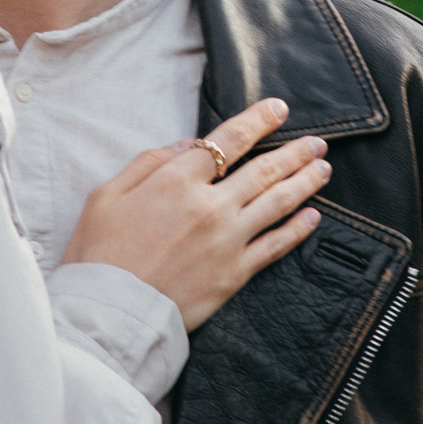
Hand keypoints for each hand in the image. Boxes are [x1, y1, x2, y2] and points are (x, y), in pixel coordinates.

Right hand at [61, 98, 329, 330]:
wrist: (109, 314)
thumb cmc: (99, 254)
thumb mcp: (106, 196)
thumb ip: (148, 163)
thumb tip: (186, 144)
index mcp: (177, 180)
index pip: (228, 140)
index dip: (258, 121)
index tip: (279, 109)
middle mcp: (210, 205)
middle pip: (264, 169)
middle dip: (294, 151)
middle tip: (317, 142)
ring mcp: (228, 240)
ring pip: (278, 202)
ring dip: (305, 182)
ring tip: (323, 168)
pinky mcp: (235, 274)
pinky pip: (275, 245)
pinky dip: (298, 229)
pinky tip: (313, 217)